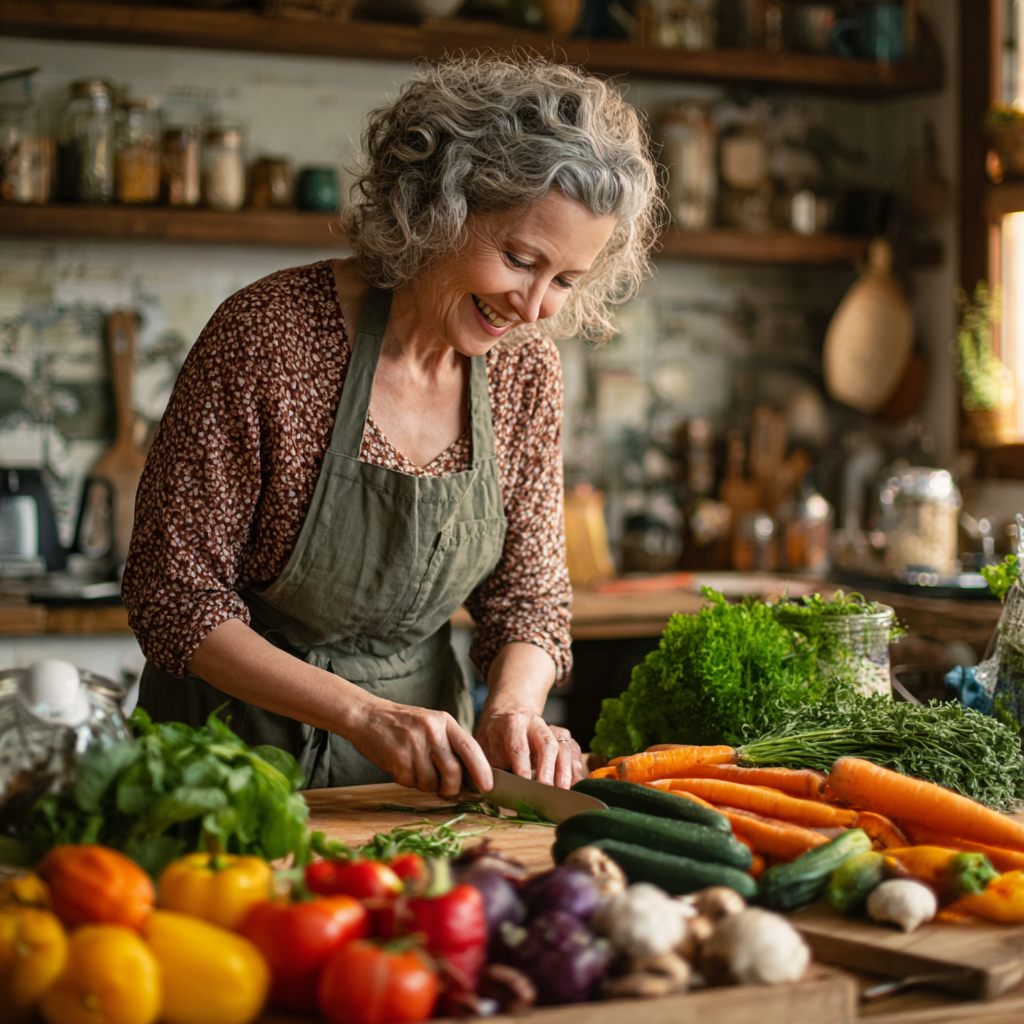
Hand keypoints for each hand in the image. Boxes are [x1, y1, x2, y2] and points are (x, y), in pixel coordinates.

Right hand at [345, 697, 492, 798]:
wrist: (366, 715)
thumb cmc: (402, 724)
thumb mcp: (431, 724)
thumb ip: (449, 745)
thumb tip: (469, 777)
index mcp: (445, 722)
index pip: (471, 747)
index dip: (482, 770)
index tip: (487, 787)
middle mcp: (432, 731)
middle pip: (453, 772)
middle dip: (451, 788)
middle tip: (446, 791)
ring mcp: (414, 744)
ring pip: (430, 782)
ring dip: (425, 785)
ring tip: (415, 769)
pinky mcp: (397, 758)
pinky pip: (410, 783)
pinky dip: (408, 781)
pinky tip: (401, 767)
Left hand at [475, 707, 583, 788]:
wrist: (509, 713)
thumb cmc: (495, 734)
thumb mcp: (485, 744)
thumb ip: (490, 764)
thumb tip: (493, 789)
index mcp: (513, 723)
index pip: (518, 745)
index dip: (522, 765)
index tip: (524, 782)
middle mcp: (536, 724)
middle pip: (547, 744)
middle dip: (548, 767)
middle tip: (547, 788)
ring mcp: (552, 729)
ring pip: (564, 747)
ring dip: (565, 770)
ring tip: (563, 790)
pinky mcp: (564, 738)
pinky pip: (575, 751)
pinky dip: (576, 768)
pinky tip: (573, 784)